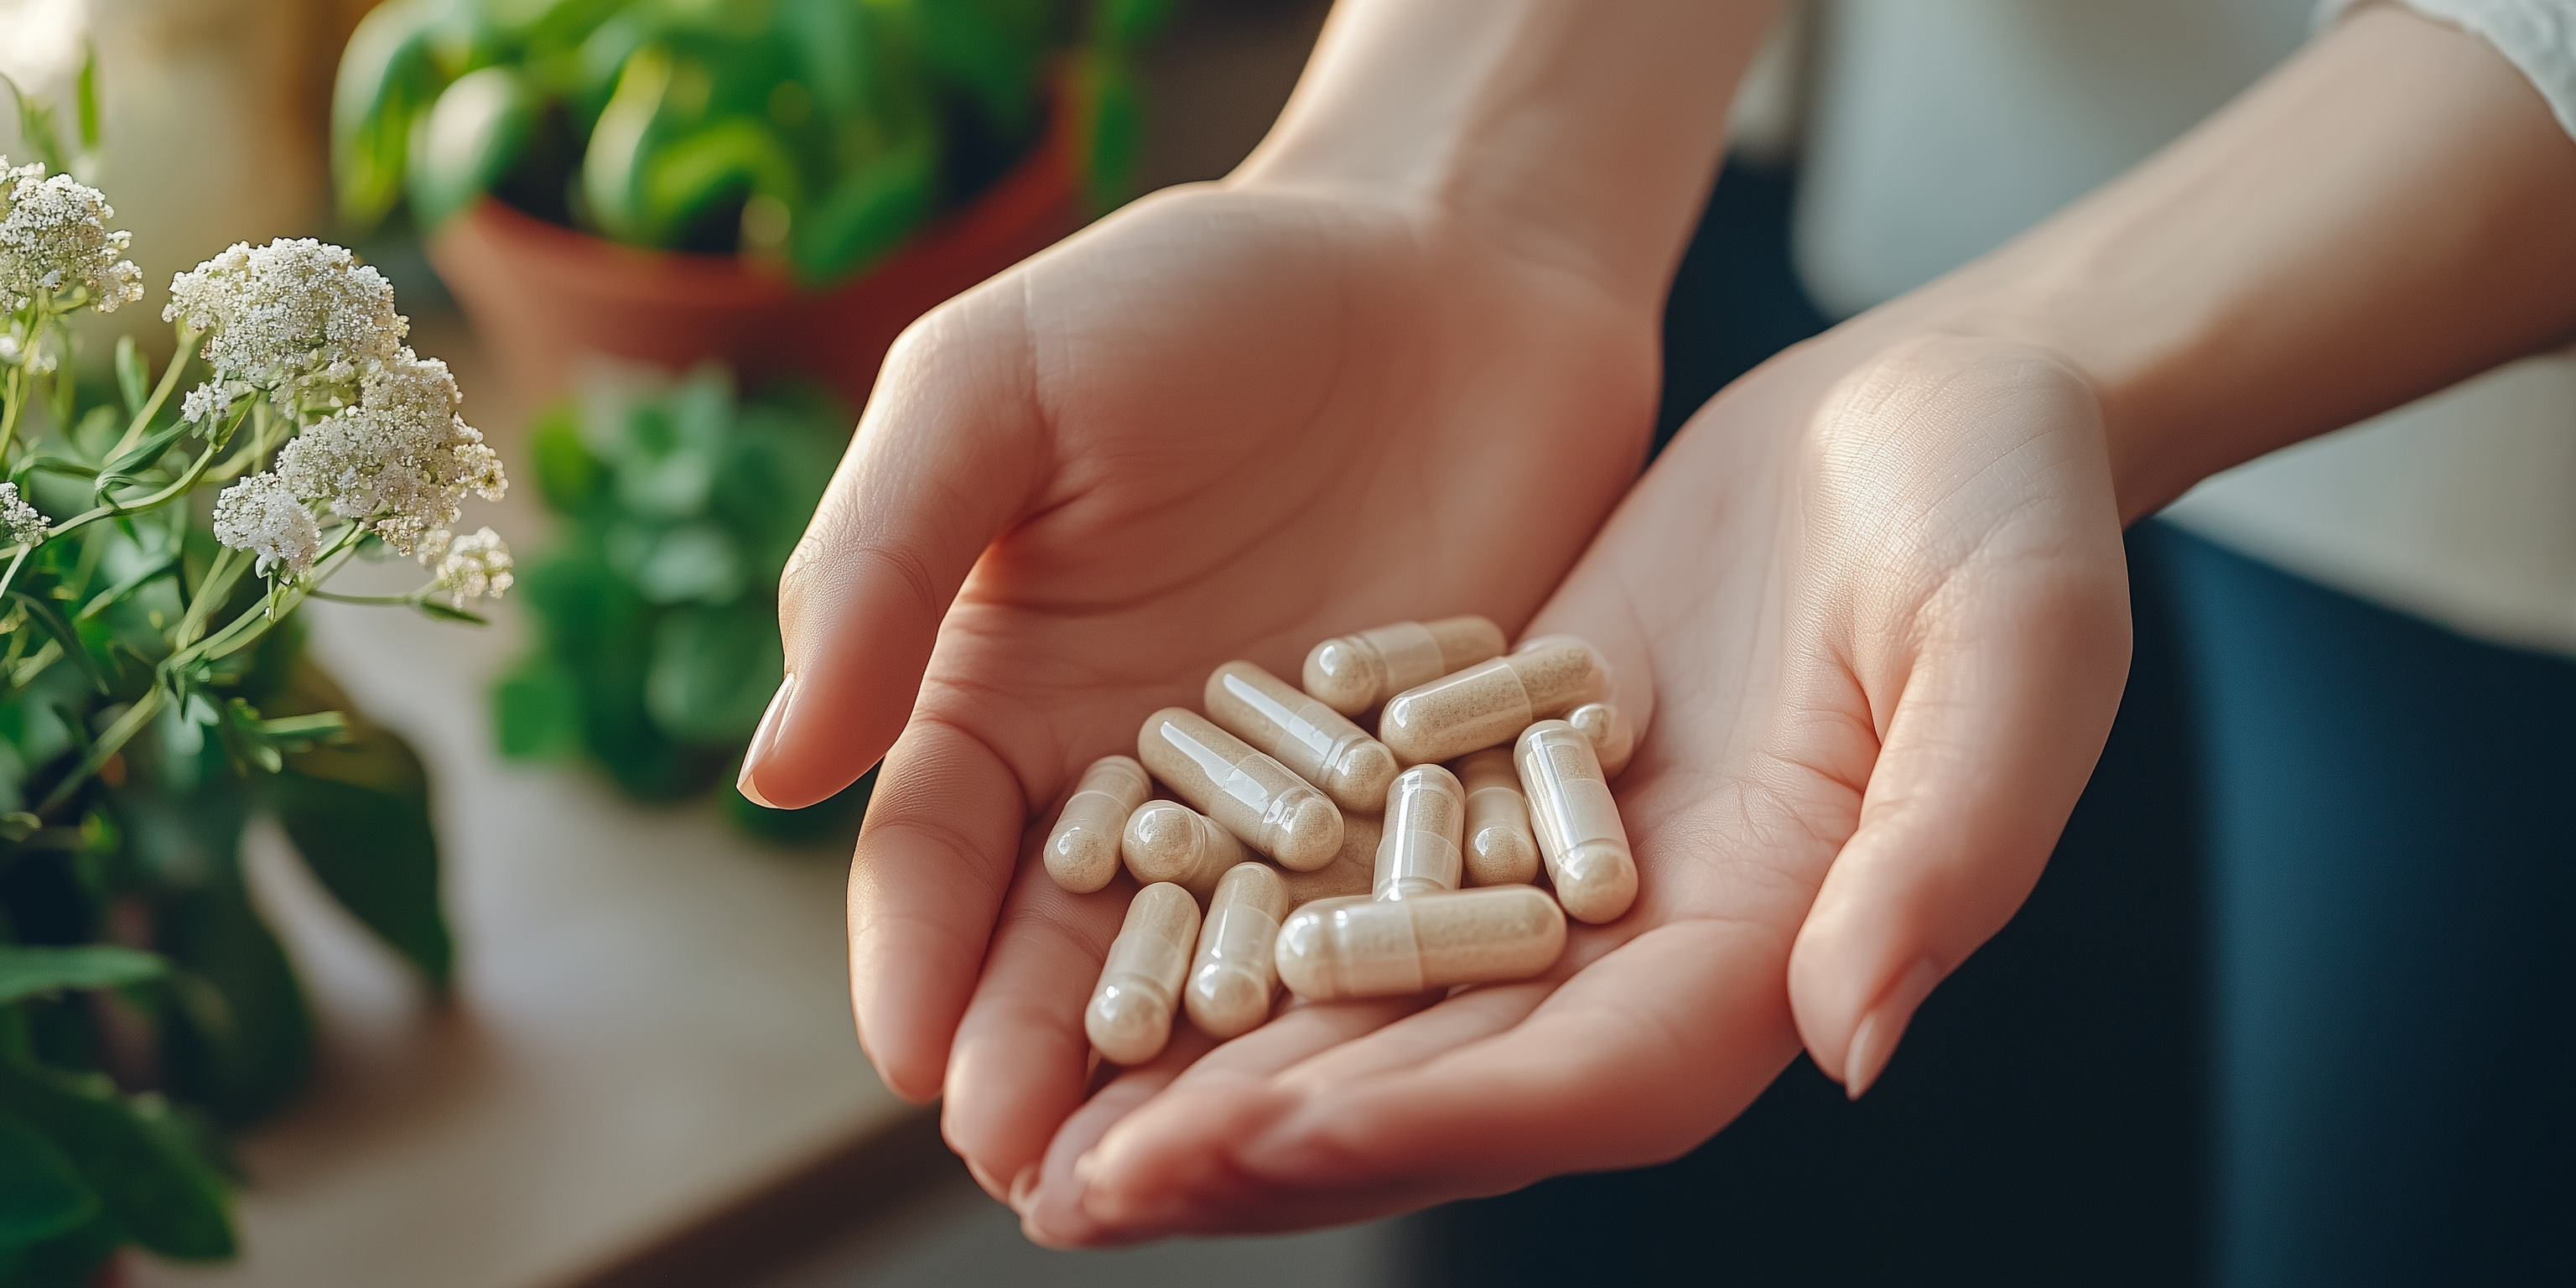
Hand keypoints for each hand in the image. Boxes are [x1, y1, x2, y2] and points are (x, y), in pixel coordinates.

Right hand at [744, 179, 1666, 1198]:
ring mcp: (1293, 800)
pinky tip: (1363, 1072)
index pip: (937, 858)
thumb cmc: (1190, 293)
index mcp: (1001, 695)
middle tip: (1041, 1178)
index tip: (914, 1064)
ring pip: (1229, 963)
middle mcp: (1137, 776)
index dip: (916, 962)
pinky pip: (1394, 909)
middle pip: (1074, 948)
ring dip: (1199, 1073)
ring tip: (1181, 1175)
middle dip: (1047, 1063)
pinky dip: (1369, 990)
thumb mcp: (996, 385)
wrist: (1440, 249)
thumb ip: (879, 562)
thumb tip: (773, 770)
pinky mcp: (1435, 794)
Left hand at [1018, 327, 2134, 1240]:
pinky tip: (1101, 947)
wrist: (1928, 409)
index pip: (1586, 1079)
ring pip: (1372, 1014)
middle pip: (1445, 1086)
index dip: (1429, 1118)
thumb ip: (1950, 843)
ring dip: (1216, 1079)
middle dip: (1264, 1147)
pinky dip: (1231, 932)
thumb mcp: (2012, 643)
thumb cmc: (2005, 509)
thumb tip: (1856, 1041)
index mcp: (1776, 945)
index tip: (1265, 1133)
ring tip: (1055, 1127)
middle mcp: (1651, 947)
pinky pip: (1348, 886)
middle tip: (1081, 1187)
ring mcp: (1561, 880)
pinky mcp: (1489, 790)